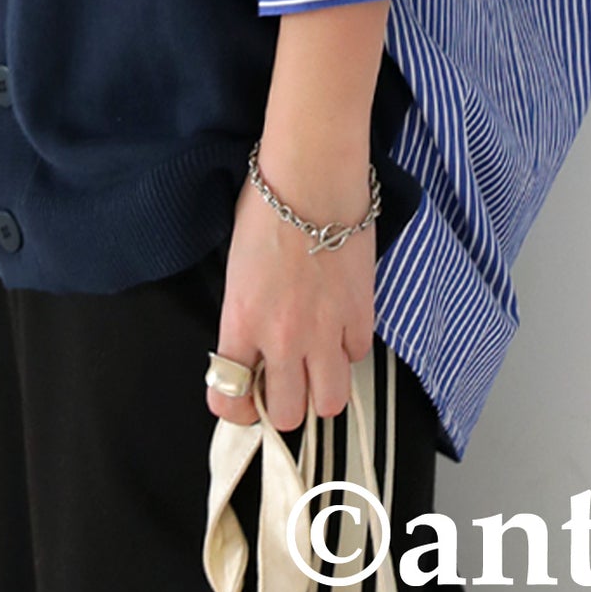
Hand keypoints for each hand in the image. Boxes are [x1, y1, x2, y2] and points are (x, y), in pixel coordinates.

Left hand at [207, 147, 376, 433]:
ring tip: (315, 364)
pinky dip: (348, 350)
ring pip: (329, 402)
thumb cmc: (265, 208)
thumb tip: (251, 345)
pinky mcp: (361, 314)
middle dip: (282, 403)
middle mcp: (282, 338)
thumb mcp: (236, 268)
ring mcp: (325, 330)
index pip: (230, 398)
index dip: (234, 407)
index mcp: (241, 322)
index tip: (240, 397)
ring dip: (320, 389)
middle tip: (282, 380)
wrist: (312, 177)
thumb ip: (242, 315)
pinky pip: (357, 357)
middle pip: (286, 414)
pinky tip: (339, 326)